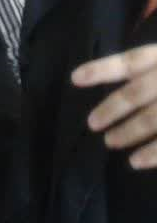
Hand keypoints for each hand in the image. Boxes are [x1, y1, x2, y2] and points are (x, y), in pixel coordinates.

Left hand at [73, 44, 156, 168]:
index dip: (103, 69)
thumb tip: (118, 80)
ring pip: (155, 117)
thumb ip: (153, 69)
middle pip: (139, 92)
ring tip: (111, 143)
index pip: (133, 60)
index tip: (75, 78)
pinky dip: (155, 153)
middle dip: (112, 109)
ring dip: (130, 132)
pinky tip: (138, 161)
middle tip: (93, 124)